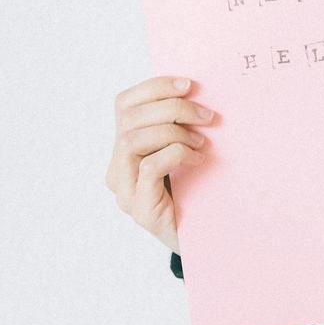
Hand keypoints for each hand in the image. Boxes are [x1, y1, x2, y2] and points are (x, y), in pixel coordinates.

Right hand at [104, 74, 217, 253]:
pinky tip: (199, 158)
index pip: (124, 104)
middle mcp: (117, 168)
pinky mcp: (140, 208)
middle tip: (207, 115)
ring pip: (133, 140)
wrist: (205, 240)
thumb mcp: (185, 153)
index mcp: (124, 148)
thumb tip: (197, 91)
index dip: (154, 87)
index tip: (188, 84)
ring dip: (174, 132)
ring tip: (203, 141)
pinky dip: (176, 154)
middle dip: (171, 108)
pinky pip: (149, 167)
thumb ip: (178, 127)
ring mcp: (124, 190)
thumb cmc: (197, 194)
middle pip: (129, 118)